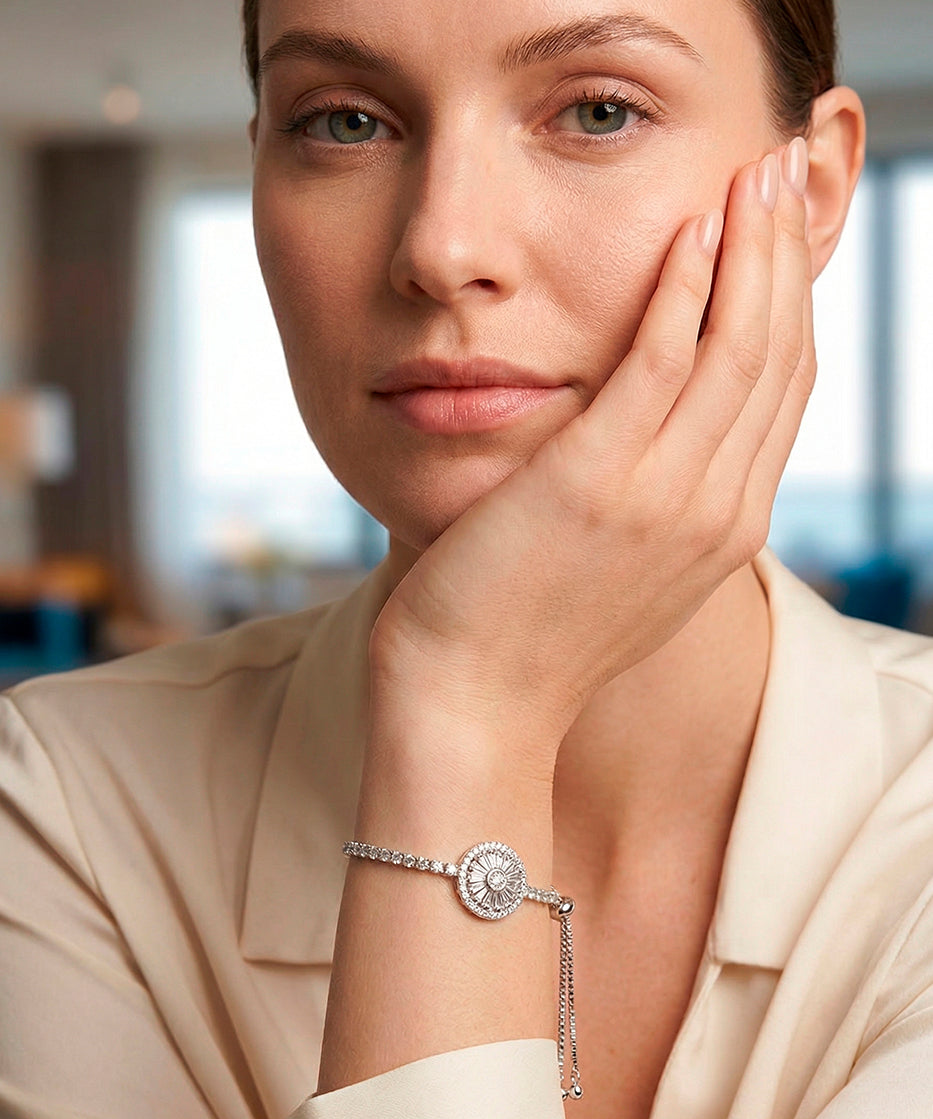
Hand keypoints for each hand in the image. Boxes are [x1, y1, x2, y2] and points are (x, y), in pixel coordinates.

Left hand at [371, 139, 814, 750]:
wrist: (471, 704)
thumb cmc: (524, 635)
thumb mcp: (618, 570)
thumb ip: (655, 503)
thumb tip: (658, 442)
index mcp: (722, 532)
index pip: (782, 395)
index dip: (789, 306)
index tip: (776, 240)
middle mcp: (714, 512)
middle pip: (779, 360)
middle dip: (785, 258)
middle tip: (779, 176)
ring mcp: (664, 499)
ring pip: (738, 348)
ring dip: (750, 250)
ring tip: (750, 175)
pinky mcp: (598, 482)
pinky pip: (662, 360)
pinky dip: (684, 288)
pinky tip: (688, 228)